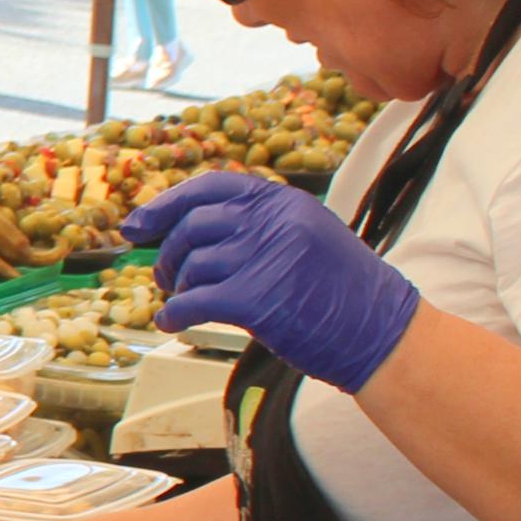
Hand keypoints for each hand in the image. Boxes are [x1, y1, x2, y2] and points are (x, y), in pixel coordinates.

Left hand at [127, 170, 419, 391]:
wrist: (383, 333)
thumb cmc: (341, 293)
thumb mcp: (306, 237)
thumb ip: (257, 228)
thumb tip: (187, 231)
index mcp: (285, 202)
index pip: (211, 187)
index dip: (166, 205)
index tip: (137, 225)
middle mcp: (274, 222)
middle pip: (193, 226)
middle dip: (169, 255)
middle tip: (165, 277)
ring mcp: (266, 258)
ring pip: (192, 265)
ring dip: (178, 288)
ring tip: (183, 301)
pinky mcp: (258, 299)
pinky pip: (193, 301)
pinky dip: (175, 313)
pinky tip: (173, 322)